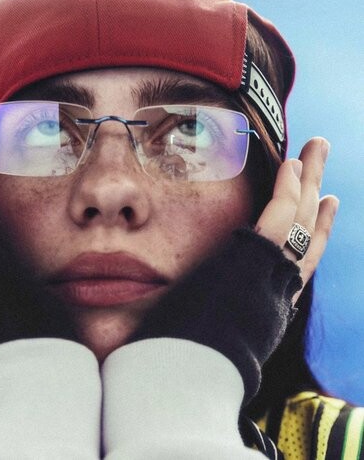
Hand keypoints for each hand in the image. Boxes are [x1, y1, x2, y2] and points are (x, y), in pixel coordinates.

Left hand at [129, 137, 337, 402]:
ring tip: (316, 145)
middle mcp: (281, 285)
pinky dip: (286, 190)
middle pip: (307, 230)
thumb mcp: (212, 329)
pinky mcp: (255, 261)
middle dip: (316, 192)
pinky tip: (289, 164)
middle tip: (322, 160)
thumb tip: (193, 303)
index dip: (318, 228)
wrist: (192, 375)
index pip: (302, 257)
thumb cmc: (191, 355)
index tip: (327, 202)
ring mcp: (272, 272)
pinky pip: (277, 218)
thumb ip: (213, 310)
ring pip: (299, 217)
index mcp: (271, 300)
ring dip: (307, 177)